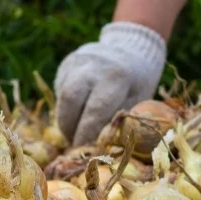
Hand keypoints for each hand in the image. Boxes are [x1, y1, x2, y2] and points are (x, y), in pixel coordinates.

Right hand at [55, 22, 166, 145]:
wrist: (132, 48)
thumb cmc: (138, 82)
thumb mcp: (139, 101)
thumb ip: (122, 122)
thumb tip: (103, 148)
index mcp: (117, 77)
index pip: (95, 111)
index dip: (86, 135)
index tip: (85, 152)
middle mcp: (94, 66)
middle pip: (70, 99)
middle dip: (69, 127)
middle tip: (75, 145)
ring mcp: (78, 61)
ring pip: (62, 95)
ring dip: (66, 119)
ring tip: (74, 133)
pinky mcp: (68, 63)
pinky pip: (61, 88)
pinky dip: (67, 106)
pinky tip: (77, 113)